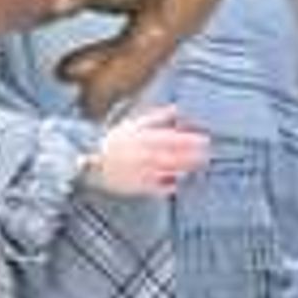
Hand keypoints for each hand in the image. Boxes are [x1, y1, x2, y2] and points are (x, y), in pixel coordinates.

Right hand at [83, 104, 210, 200]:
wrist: (90, 161)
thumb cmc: (114, 142)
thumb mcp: (133, 124)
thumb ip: (157, 117)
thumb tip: (177, 109)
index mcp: (143, 138)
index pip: (172, 138)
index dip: (190, 140)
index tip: (205, 140)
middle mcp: (144, 155)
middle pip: (174, 156)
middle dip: (192, 156)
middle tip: (207, 155)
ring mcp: (142, 172)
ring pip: (169, 171)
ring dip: (185, 170)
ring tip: (198, 168)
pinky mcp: (138, 186)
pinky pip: (158, 187)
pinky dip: (170, 186)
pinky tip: (179, 183)